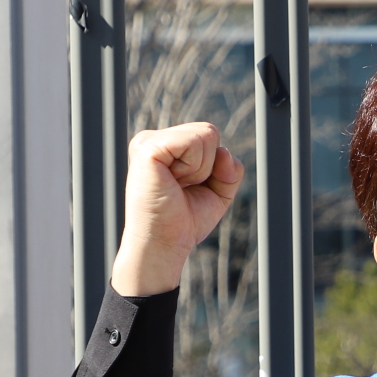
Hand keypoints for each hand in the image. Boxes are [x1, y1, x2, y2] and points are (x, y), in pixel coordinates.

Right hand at [110, 122, 245, 297]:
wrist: (165, 244)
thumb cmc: (185, 221)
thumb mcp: (218, 191)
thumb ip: (229, 168)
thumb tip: (224, 151)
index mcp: (166, 146)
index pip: (209, 136)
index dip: (213, 167)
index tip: (188, 188)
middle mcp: (154, 138)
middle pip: (209, 132)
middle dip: (208, 167)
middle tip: (182, 188)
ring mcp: (147, 140)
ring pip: (205, 135)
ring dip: (201, 169)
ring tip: (176, 186)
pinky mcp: (147, 147)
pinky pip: (193, 142)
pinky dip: (194, 168)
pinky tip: (173, 182)